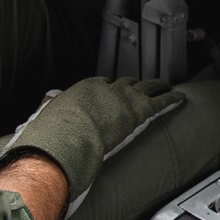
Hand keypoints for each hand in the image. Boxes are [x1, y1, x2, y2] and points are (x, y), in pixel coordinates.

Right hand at [4, 76, 185, 200]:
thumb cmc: (52, 134)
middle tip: (140, 87)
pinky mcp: (139, 110)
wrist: (68, 136)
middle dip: (132, 85)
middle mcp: (104, 89)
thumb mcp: (43, 121)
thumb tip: (38, 117)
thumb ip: (46, 115)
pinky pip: (160, 101)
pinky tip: (181, 97)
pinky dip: (171, 98)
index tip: (110, 90)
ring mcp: (124, 97)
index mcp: (82, 90)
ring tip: (165, 86)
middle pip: (124, 82)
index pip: (99, 84)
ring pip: (145, 86)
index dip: (107, 88)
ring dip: (156, 86)